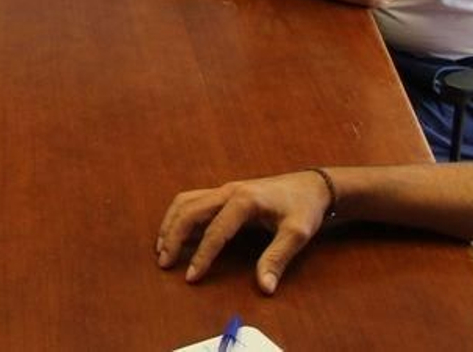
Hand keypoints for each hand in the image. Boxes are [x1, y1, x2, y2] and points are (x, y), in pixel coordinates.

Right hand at [156, 170, 333, 293]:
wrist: (311, 186)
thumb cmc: (304, 208)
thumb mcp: (297, 234)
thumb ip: (277, 258)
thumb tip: (264, 287)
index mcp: (244, 201)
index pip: (215, 231)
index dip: (202, 256)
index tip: (191, 277)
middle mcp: (228, 191)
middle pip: (190, 211)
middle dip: (173, 237)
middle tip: (164, 262)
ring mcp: (224, 190)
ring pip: (185, 202)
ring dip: (170, 223)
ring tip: (161, 247)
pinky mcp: (224, 193)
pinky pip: (192, 200)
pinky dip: (178, 215)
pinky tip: (175, 231)